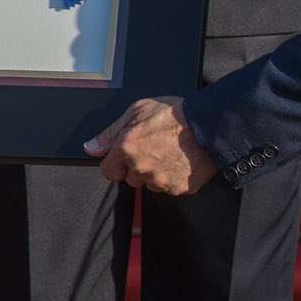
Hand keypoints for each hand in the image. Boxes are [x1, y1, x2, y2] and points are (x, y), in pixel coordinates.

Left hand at [85, 96, 217, 195]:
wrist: (209, 124)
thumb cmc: (174, 114)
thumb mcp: (136, 111)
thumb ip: (110, 133)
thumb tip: (91, 147)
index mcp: (127, 148)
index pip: (108, 171)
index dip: (115, 163)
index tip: (124, 157)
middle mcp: (142, 167)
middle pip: (130, 178)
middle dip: (137, 166)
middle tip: (153, 148)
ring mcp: (161, 180)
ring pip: (150, 184)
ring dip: (155, 173)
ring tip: (169, 152)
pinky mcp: (179, 188)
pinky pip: (169, 188)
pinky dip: (173, 177)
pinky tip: (179, 160)